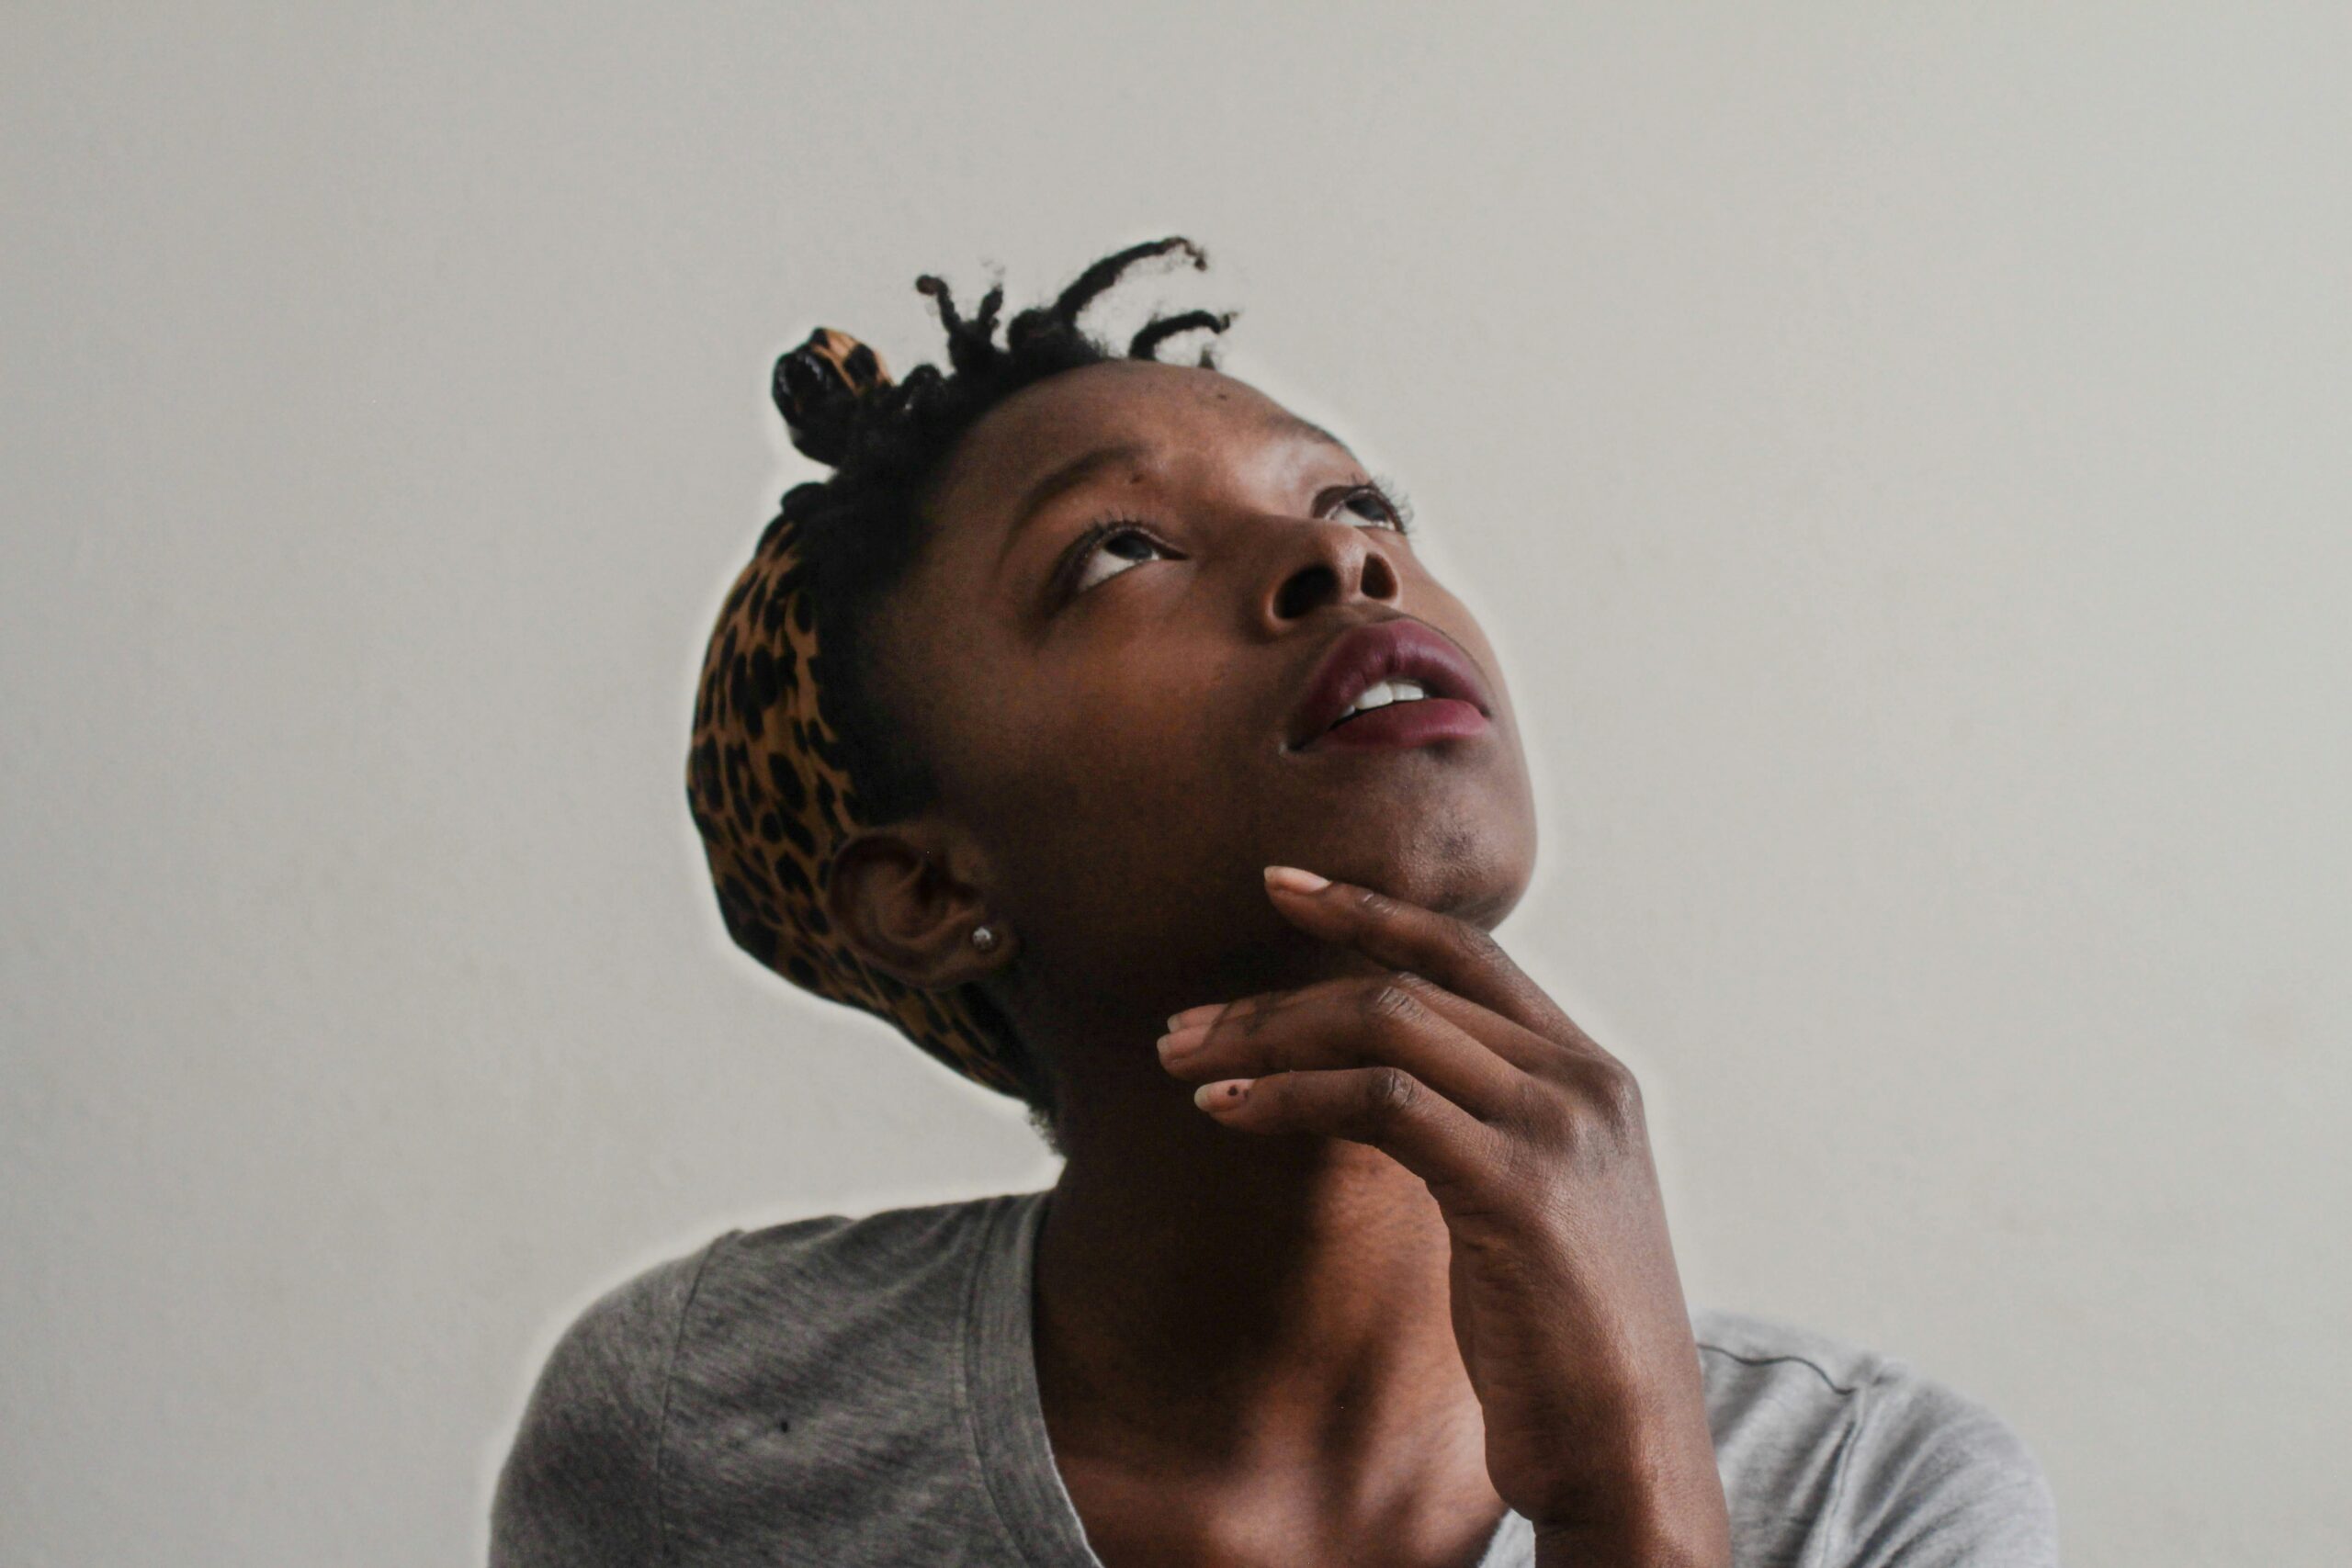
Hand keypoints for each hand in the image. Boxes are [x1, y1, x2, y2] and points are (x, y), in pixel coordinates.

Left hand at [1155, 866, 1730, 1567]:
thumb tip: (1378, 1087)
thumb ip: (1478, 1128)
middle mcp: (1582, 1084)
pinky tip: (1230, 1111)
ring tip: (1184, 1065)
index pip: (1470, 951)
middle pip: (1408, 984)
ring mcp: (1556, 1129)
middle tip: (1183, 1027)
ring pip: (1387, 1025)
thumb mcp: (1531, 1203)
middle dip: (1280, 995)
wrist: (1629, 1443)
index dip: (1370, 910)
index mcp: (1590, 1076)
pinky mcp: (1517, 1189)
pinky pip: (1380, 1103)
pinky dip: (1291, 1095)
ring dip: (1268, 1038)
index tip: (1281, 886)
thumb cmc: (1561, 1337)